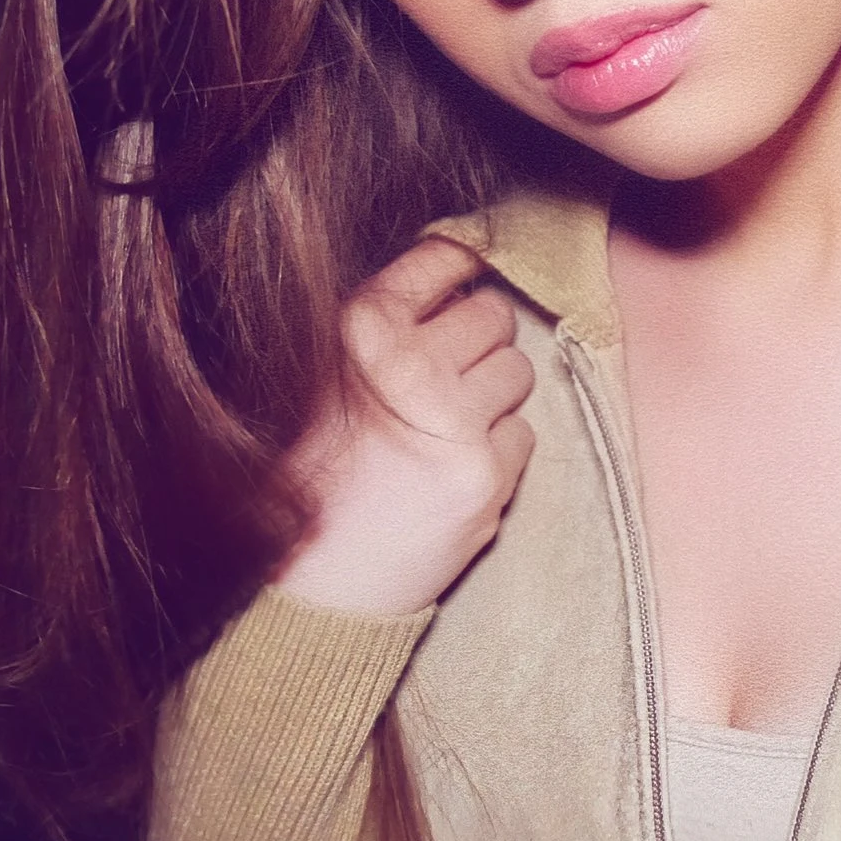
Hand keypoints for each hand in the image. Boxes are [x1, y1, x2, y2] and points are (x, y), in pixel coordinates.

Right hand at [273, 237, 536, 616]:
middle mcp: (410, 368)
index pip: (443, 259)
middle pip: (493, 314)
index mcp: (361, 332)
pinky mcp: (486, 476)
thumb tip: (462, 277)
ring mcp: (454, 424)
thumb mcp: (330, 374)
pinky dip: (500, 447)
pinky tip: (457, 466)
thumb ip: (389, 326)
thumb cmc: (320, 469)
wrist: (316, 580)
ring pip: (519, 369)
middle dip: (479, 339)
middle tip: (449, 373)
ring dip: (495, 391)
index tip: (457, 285)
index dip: (457, 270)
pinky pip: (524, 432)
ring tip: (453, 421)